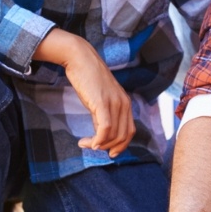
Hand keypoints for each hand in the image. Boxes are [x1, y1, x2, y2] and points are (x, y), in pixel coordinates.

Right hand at [35, 30, 133, 156]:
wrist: (81, 59)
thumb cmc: (88, 79)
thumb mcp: (100, 99)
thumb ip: (103, 115)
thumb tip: (101, 134)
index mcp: (125, 103)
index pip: (130, 131)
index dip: (121, 145)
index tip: (110, 152)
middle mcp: (124, 104)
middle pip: (123, 136)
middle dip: (108, 147)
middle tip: (93, 147)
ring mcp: (114, 103)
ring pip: (114, 135)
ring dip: (99, 145)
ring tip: (86, 143)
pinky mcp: (102, 103)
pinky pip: (105, 129)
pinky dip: (97, 140)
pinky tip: (87, 141)